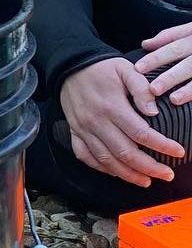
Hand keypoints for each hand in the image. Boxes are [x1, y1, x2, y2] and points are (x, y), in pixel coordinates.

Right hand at [59, 57, 184, 185]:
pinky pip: (85, 156)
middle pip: (125, 152)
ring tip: (146, 181)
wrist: (69, 66)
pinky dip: (101, 168)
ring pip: (106, 159)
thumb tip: (153, 111)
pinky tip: (116, 173)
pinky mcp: (74, 132)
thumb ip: (142, 89)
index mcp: (112, 106)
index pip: (141, 133)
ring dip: (127, 174)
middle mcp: (96, 122)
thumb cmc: (102, 68)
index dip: (162, 145)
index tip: (178, 152)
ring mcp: (83, 129)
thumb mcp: (126, 70)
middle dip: (149, 167)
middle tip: (167, 174)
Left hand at [135, 21, 191, 104]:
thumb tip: (146, 44)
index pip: (175, 43)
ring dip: (188, 88)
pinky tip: (186, 100)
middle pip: (187, 58)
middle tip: (152, 88)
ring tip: (173, 99)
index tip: (138, 68)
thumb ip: (172, 35)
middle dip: (170, 74)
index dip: (157, 56)